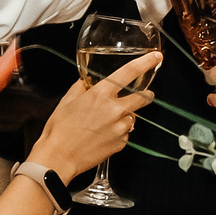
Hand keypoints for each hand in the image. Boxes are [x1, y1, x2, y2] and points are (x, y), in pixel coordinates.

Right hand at [31, 50, 159, 176]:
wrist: (59, 157)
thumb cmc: (60, 130)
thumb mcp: (68, 101)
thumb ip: (82, 87)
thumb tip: (88, 82)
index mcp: (101, 94)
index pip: (129, 72)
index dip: (145, 62)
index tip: (156, 57)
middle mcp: (115, 110)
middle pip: (143, 98)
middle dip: (145, 95)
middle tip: (143, 95)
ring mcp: (120, 128)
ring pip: (133, 116)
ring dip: (126, 115)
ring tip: (108, 121)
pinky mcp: (121, 143)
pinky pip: (126, 132)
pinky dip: (119, 131)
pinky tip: (104, 134)